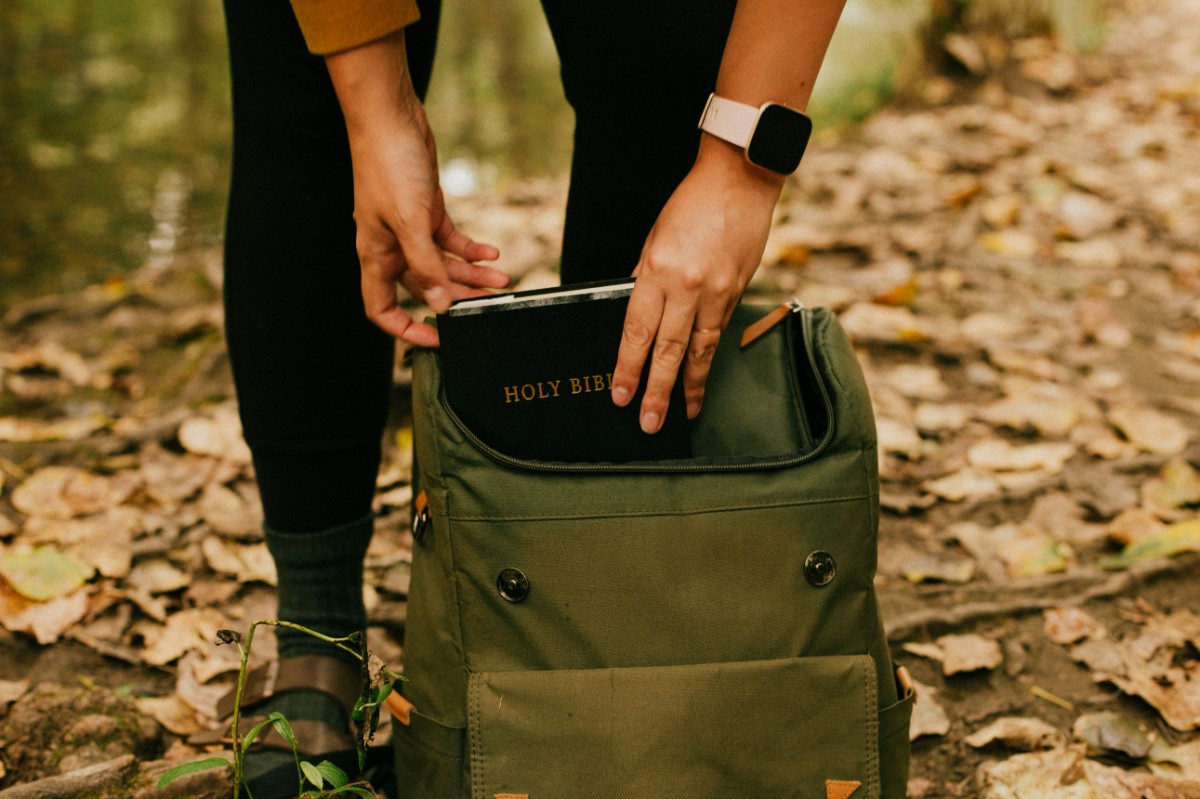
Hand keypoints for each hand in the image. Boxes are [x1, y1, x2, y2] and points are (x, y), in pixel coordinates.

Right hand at [326, 33, 509, 347]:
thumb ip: (425, 266)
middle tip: (488, 307)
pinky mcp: (427, 210)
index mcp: (375, 255)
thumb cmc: (388, 166)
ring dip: (472, 274)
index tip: (435, 339)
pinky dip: (472, 249)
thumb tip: (439, 305)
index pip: (381, 308)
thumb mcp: (410, 223)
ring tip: (503, 281)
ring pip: (443, 265)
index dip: (405, 329)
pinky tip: (493, 254)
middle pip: (425, 288)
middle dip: (457, 299)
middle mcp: (391, 247)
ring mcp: (410, 229)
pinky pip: (451, 241)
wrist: (391, 119)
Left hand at [610, 141, 783, 432]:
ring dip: (690, 385)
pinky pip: (719, 332)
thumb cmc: (690, 206)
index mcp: (659, 271)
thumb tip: (639, 318)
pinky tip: (702, 375)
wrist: (740, 180)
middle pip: (669, 351)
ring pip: (700, 350)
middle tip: (649, 423)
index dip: (628, 368)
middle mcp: (689, 287)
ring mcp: (719, 292)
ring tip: (683, 413)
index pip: (638, 332)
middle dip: (658, 391)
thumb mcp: (653, 241)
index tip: (620, 395)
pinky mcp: (739, 292)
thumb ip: (645, 281)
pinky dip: (708, 357)